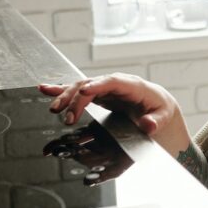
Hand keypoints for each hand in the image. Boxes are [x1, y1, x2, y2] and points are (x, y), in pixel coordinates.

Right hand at [38, 73, 190, 153]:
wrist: (158, 105)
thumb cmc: (160, 109)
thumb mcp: (163, 117)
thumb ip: (156, 121)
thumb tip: (148, 125)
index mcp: (132, 85)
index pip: (112, 82)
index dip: (97, 85)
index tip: (83, 92)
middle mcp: (115, 83)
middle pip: (91, 85)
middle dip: (76, 98)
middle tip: (65, 116)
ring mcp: (105, 88)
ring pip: (81, 87)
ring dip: (65, 96)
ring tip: (54, 109)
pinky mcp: (97, 94)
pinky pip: (78, 90)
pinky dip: (61, 89)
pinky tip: (45, 89)